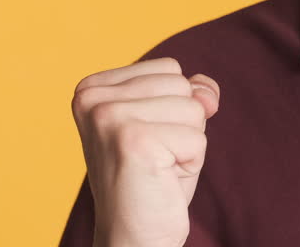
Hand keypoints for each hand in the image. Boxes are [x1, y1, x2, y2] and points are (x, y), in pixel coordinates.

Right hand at [72, 56, 220, 246]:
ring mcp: (109, 117)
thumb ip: (191, 92)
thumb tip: (207, 92)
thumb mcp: (173, 123)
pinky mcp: (133, 141)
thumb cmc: (153, 179)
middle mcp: (92, 98)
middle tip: (154, 159)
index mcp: (92, 88)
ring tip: (158, 168)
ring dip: (187, 144)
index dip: (173, 108)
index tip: (146, 140)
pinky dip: (191, 164)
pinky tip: (162, 180)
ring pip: (193, 108)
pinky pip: (197, 139)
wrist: (134, 238)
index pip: (169, 68)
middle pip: (182, 84)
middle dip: (182, 125)